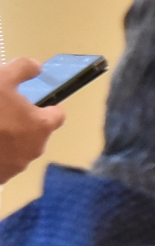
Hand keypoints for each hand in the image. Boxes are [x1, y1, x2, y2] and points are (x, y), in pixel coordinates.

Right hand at [0, 59, 65, 184]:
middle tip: (2, 113)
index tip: (33, 102)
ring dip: (8, 141)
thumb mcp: (1, 79)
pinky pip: (2, 163)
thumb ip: (23, 69)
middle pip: (36, 133)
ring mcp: (15, 167)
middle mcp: (34, 149)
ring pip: (18, 149)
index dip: (46, 107)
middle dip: (23, 123)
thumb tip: (37, 67)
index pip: (57, 115)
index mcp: (41, 125)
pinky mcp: (0, 178)